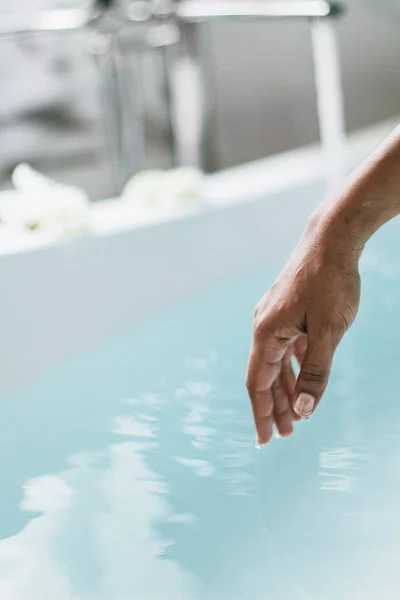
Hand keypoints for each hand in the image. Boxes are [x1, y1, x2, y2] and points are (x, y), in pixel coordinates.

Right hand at [246, 213, 360, 443]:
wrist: (331, 239)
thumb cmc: (330, 282)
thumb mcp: (327, 332)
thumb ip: (315, 372)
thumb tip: (304, 410)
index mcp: (266, 333)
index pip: (258, 384)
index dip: (261, 413)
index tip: (265, 440)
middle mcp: (264, 326)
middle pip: (265, 376)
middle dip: (275, 406)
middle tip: (285, 435)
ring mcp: (275, 317)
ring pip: (277, 362)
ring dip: (285, 389)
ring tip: (294, 416)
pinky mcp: (287, 311)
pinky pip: (287, 347)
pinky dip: (294, 367)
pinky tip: (301, 379)